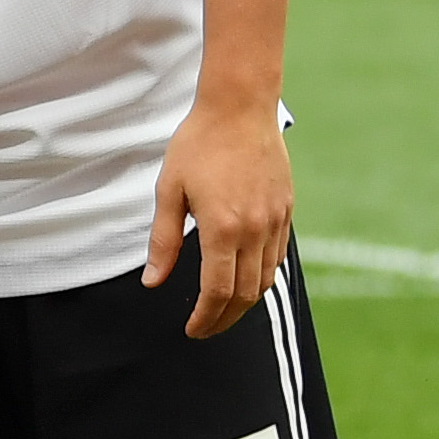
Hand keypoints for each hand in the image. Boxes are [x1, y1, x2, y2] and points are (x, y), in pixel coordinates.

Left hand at [150, 98, 295, 336]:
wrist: (240, 109)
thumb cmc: (197, 145)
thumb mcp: (169, 192)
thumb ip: (163, 242)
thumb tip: (152, 282)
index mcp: (221, 229)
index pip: (217, 292)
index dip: (205, 318)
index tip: (191, 330)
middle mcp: (254, 230)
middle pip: (246, 294)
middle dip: (224, 319)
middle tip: (204, 329)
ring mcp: (275, 221)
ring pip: (266, 279)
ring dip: (245, 303)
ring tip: (222, 311)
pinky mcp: (286, 210)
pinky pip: (277, 256)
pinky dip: (262, 276)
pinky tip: (244, 280)